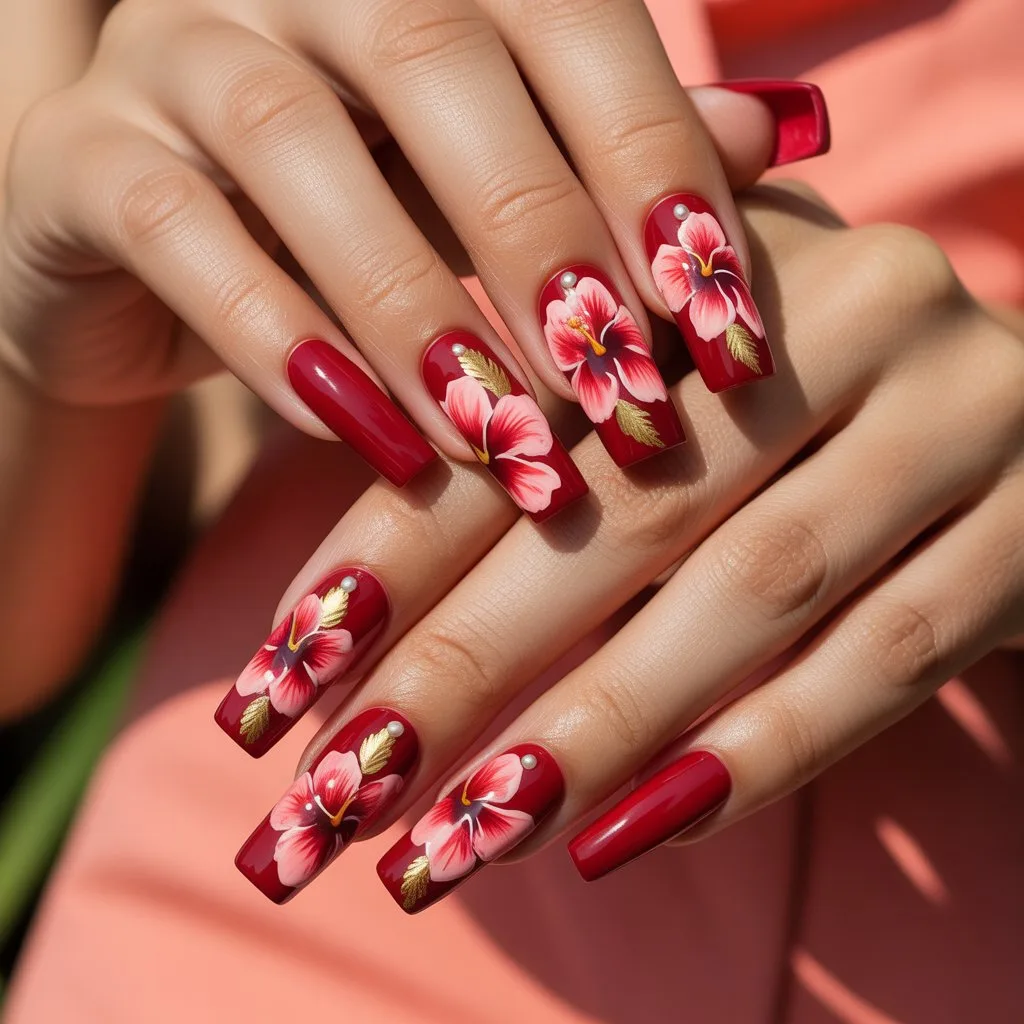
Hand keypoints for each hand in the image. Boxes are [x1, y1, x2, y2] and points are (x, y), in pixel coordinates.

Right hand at [0, 0, 822, 517]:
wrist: (159, 250)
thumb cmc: (360, 221)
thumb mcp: (492, 190)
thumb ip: (609, 156)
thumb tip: (779, 135)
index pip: (574, 25)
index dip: (657, 171)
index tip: (723, 332)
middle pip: (441, 66)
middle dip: (546, 248)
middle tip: (625, 401)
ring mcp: (174, 48)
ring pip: (299, 148)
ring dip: (418, 312)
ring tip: (505, 446)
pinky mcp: (81, 155)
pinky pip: (180, 231)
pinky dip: (281, 341)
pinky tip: (370, 437)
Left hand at [229, 182, 1023, 906]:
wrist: (1016, 415)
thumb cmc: (790, 408)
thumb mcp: (664, 392)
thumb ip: (532, 442)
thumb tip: (339, 610)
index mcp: (721, 253)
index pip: (521, 407)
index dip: (389, 544)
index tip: (282, 672)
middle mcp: (853, 307)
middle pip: (624, 504)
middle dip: (465, 662)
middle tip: (339, 796)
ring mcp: (962, 413)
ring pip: (751, 591)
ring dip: (595, 731)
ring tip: (461, 844)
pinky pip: (890, 658)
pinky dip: (757, 754)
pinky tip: (629, 837)